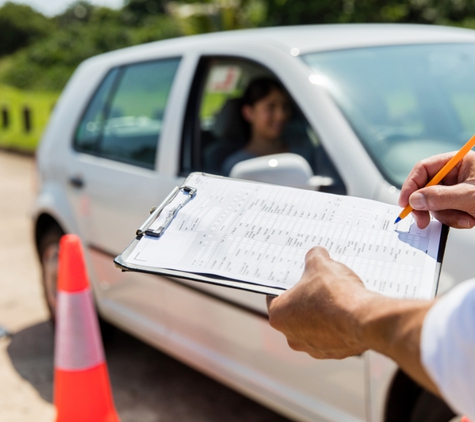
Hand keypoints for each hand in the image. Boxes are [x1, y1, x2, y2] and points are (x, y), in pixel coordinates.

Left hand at [266, 247, 437, 393]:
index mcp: (278, 315)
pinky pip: (332, 335)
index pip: (275, 296)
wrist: (364, 319)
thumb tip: (316, 254)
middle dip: (306, 298)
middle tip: (318, 284)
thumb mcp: (320, 264)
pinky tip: (347, 311)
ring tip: (336, 297)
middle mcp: (291, 336)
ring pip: (314, 326)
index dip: (287, 284)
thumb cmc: (334, 293)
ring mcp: (313, 348)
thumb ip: (314, 257)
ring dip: (322, 313)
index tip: (297, 277)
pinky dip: (338, 325)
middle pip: (295, 312)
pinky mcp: (333, 353)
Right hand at [399, 151, 474, 228]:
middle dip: (426, 207)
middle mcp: (456, 175)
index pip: (424, 169)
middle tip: (421, 220)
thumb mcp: (469, 196)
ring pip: (435, 205)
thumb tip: (414, 200)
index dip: (411, 185)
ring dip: (447, 216)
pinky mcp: (460, 205)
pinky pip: (446, 214)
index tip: (404, 202)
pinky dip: (455, 220)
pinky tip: (470, 219)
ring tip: (466, 219)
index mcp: (458, 162)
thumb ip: (440, 197)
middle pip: (426, 188)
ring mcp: (458, 191)